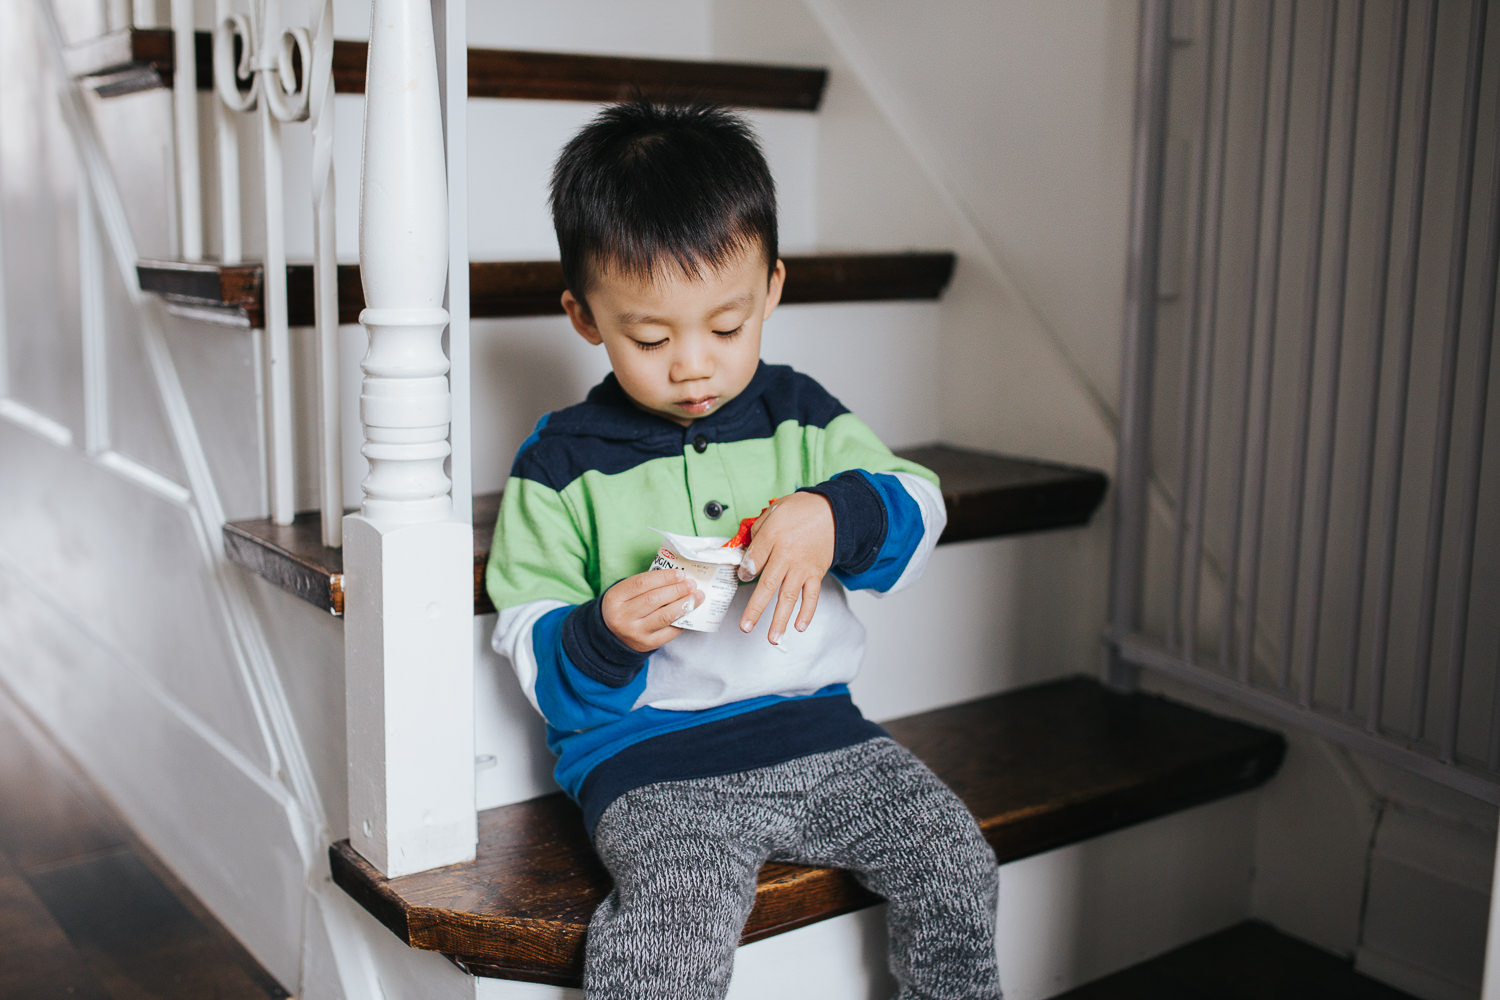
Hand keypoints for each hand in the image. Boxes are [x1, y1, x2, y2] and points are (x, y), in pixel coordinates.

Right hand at [602, 569, 703, 653]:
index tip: (680, 574)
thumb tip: (679, 577)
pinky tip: (690, 611)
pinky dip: (683, 620)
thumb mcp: (625, 592)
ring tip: (696, 596)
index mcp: (615, 598)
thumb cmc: (625, 607)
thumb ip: (647, 584)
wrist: (613, 636)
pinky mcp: (647, 644)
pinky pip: (670, 631)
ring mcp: (635, 632)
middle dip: (677, 590)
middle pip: (654, 599)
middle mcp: (622, 616)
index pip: (642, 583)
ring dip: (684, 604)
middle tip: (692, 584)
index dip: (663, 577)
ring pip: (665, 616)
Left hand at [736, 492, 834, 643]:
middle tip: (746, 627)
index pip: (753, 559)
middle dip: (756, 609)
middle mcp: (788, 555)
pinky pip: (812, 595)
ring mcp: (803, 567)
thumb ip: (758, 532)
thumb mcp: (774, 512)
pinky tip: (800, 627)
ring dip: (780, 619)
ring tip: (773, 638)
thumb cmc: (802, 510)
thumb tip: (747, 556)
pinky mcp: (816, 573)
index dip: (744, 571)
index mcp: (774, 537)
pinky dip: (807, 612)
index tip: (741, 578)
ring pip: (789, 596)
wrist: (834, 511)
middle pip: (768, 585)